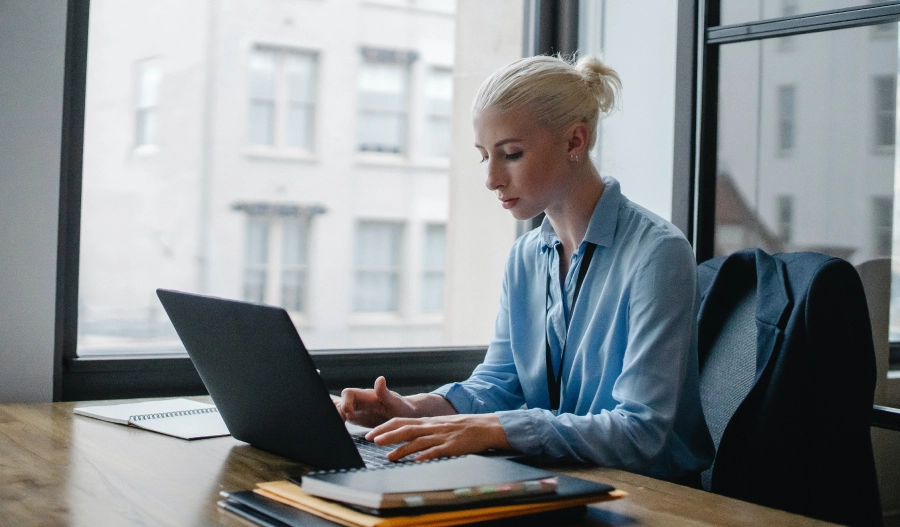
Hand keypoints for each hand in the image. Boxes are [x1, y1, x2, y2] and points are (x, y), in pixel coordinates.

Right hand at [338, 377, 417, 427]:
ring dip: (337, 418)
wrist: (406, 415)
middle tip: (344, 425)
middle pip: (340, 402)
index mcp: (367, 396)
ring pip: (339, 409)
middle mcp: (360, 401)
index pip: (348, 393)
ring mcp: (357, 409)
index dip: (345, 403)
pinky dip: (338, 421)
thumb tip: (380, 378)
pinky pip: (343, 416)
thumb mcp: (395, 402)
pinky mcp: (357, 418)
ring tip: (341, 429)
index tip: (351, 416)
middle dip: (338, 413)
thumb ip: (385, 393)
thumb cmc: (403, 408)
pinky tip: (339, 430)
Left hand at [365, 414, 510, 461]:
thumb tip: (407, 436)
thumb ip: (425, 429)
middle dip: (387, 435)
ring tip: (389, 456)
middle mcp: (432, 427)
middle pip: (406, 430)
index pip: (401, 422)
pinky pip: (436, 451)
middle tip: (372, 441)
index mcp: (428, 422)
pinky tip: (416, 460)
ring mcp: (441, 436)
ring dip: (402, 449)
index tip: (371, 434)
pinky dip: (426, 455)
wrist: (485, 427)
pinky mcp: (451, 446)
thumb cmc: (463, 427)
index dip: (385, 427)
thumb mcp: (440, 424)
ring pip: (418, 441)